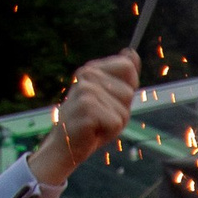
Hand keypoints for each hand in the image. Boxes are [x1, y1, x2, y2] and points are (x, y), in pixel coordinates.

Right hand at [33, 51, 140, 191]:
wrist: (65, 145)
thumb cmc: (91, 122)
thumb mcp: (110, 97)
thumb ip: (123, 77)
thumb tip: (132, 52)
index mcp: (91, 70)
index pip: (128, 67)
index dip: (128, 86)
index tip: (112, 98)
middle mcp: (87, 76)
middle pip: (129, 91)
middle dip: (122, 109)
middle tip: (102, 116)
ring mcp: (86, 91)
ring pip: (124, 109)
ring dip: (116, 122)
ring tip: (97, 124)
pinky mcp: (87, 108)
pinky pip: (116, 123)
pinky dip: (109, 132)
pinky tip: (93, 131)